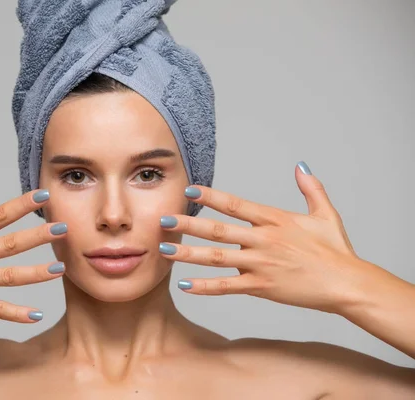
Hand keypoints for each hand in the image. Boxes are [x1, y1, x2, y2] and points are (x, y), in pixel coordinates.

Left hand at [159, 161, 378, 313]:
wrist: (347, 283)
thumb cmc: (336, 250)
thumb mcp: (325, 214)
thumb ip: (311, 188)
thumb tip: (301, 165)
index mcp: (275, 220)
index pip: (236, 204)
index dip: (211, 196)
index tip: (189, 190)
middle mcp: (263, 240)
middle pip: (218, 230)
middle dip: (188, 224)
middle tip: (163, 220)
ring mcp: (260, 264)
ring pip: (216, 258)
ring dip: (188, 253)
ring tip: (165, 250)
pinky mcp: (261, 287)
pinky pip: (227, 287)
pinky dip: (205, 287)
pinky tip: (185, 285)